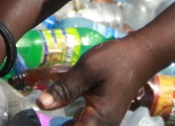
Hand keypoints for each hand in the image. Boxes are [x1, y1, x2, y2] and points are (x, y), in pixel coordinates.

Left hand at [35, 36, 157, 125]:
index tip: (33, 121)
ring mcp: (103, 122)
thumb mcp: (88, 69)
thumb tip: (41, 104)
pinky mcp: (102, 116)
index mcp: (99, 119)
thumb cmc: (116, 60)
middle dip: (57, 125)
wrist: (141, 54)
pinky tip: (59, 111)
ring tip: (41, 114)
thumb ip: (65, 88)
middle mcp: (102, 125)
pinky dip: (70, 121)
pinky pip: (83, 125)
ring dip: (63, 123)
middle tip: (35, 115)